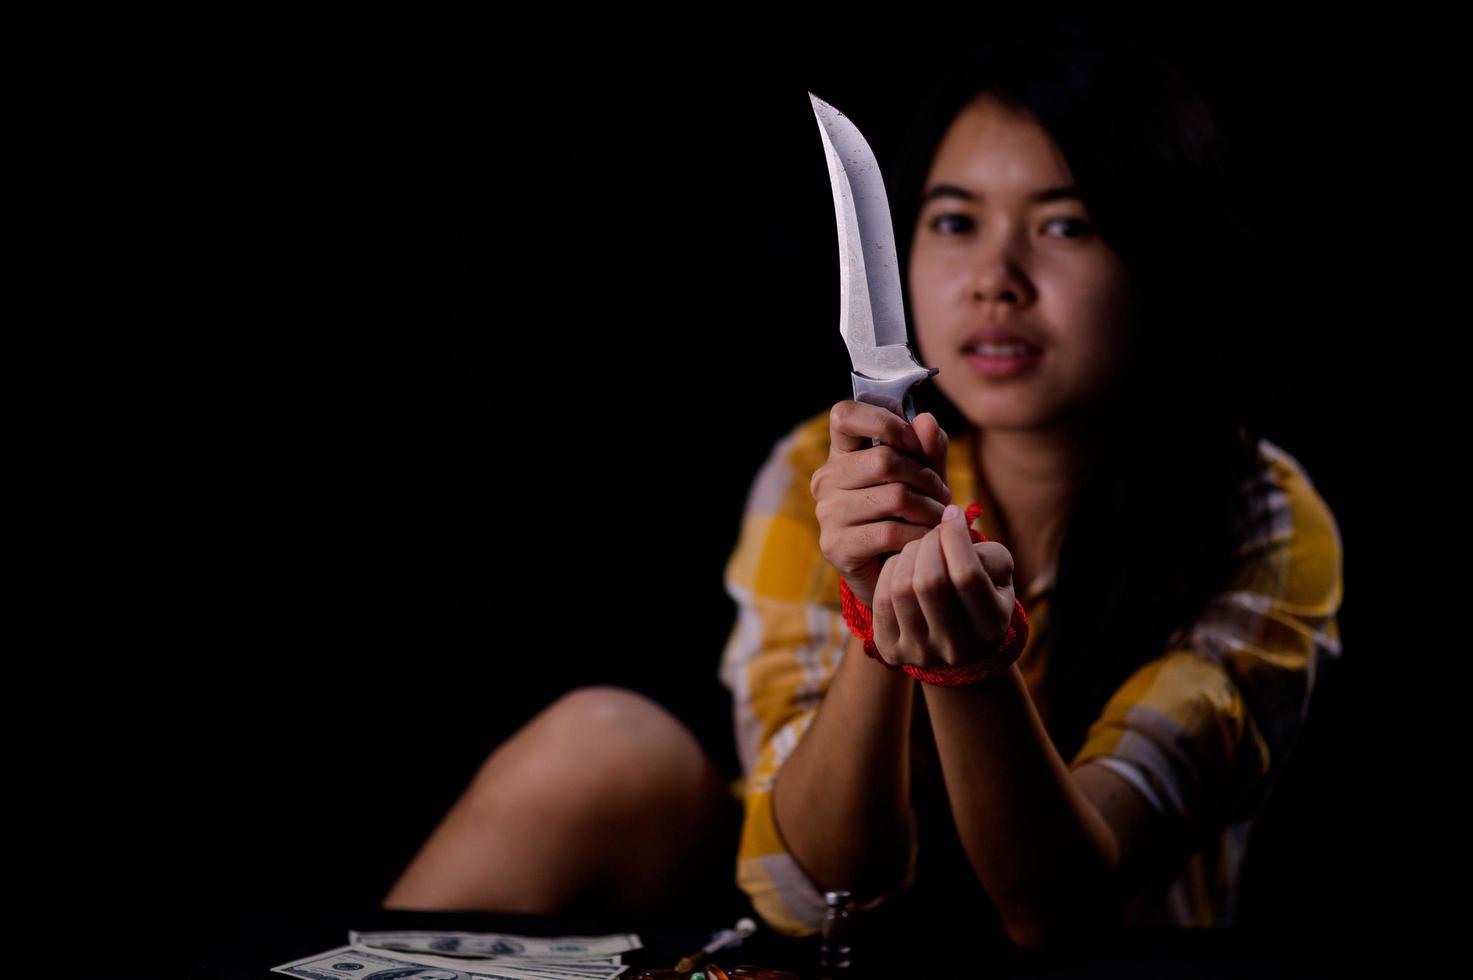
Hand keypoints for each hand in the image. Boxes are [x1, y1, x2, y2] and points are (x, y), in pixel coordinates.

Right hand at [811, 400, 951, 608]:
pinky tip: (928, 538)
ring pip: (894, 496)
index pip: (845, 415)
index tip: (911, 441)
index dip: (883, 421)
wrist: (895, 570)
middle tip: (943, 495)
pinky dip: (920, 534)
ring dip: (929, 508)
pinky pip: (890, 531)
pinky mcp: (836, 546)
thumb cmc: (908, 513)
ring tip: (940, 518)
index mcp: (842, 452)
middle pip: (884, 459)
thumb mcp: (924, 474)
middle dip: (925, 477)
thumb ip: (928, 447)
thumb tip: (925, 420)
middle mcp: (827, 479)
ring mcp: (827, 513)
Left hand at [871, 503, 1018, 670]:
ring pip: (902, 588)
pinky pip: (881, 599)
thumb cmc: (981, 592)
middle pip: (930, 582)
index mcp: (990, 626)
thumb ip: (988, 552)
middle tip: (933, 529)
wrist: (956, 639)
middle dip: (929, 543)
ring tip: (919, 546)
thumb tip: (951, 526)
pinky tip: (904, 564)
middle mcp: (955, 647)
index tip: (951, 513)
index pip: (967, 575)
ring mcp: (920, 652)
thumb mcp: (998, 574)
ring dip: (909, 555)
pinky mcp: (890, 650)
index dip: (955, 537)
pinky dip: (891, 572)